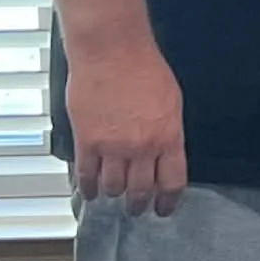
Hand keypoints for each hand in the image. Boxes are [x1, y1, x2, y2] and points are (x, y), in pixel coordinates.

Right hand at [65, 43, 186, 216]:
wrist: (112, 51)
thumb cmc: (143, 67)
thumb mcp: (171, 100)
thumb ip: (168, 130)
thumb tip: (166, 152)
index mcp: (168, 135)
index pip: (172, 181)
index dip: (168, 201)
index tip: (164, 209)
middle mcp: (142, 146)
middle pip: (141, 190)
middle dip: (138, 204)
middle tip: (136, 209)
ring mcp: (113, 147)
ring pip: (113, 187)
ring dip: (113, 194)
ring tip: (113, 196)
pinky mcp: (87, 142)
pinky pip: (87, 176)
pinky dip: (88, 188)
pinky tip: (90, 191)